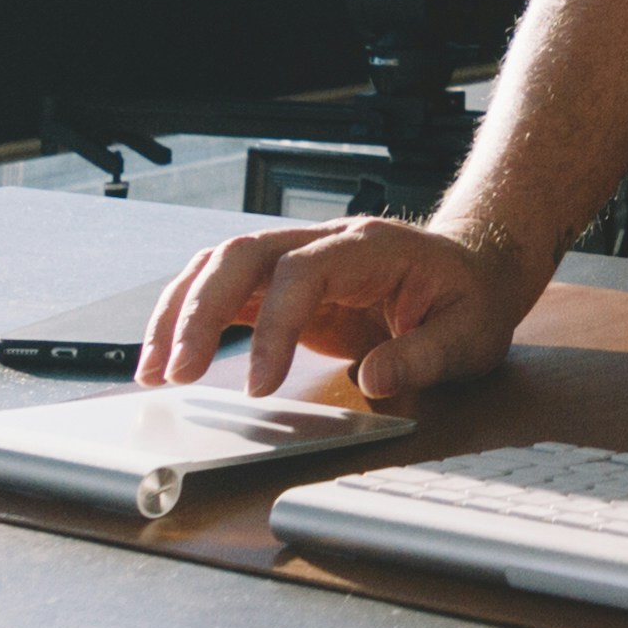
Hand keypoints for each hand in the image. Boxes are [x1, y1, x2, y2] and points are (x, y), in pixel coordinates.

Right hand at [136, 218, 538, 404]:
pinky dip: (190, 317)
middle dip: (201, 311)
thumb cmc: (470, 298)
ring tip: (155, 371)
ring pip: (221, 264)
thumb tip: (374, 380)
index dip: (273, 326)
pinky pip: (225, 288)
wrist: (472, 266)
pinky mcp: (283, 282)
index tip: (259, 386)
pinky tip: (169, 356)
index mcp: (368, 247)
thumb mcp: (470, 334)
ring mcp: (299, 257)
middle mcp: (323, 241)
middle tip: (178, 373)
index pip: (301, 273)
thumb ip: (424, 356)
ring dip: (180, 312)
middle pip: (243, 254)